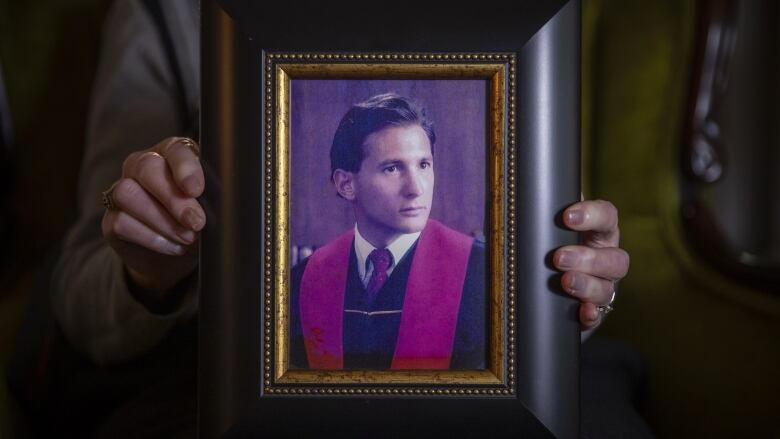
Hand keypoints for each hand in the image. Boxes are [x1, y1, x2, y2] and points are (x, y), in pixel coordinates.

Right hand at [101, 137, 204, 305]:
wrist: (180, 253)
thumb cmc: (201, 220)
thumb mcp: (214, 207)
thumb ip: (215, 197)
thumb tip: (221, 204)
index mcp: (173, 154)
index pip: (175, 149)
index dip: (185, 167)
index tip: (197, 190)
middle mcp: (143, 165)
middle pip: (147, 167)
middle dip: (173, 198)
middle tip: (196, 221)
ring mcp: (122, 190)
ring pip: (128, 193)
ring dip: (162, 220)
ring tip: (188, 238)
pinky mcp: (111, 219)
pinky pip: (121, 222)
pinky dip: (151, 238)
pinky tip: (174, 246)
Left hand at [553, 200, 628, 328]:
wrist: (541, 289)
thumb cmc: (545, 248)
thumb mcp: (547, 230)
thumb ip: (542, 216)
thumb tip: (518, 197)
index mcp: (598, 233)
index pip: (607, 217)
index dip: (593, 215)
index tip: (567, 216)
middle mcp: (606, 260)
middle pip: (616, 258)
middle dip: (588, 258)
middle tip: (559, 257)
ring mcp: (603, 288)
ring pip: (608, 288)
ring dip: (588, 285)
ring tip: (565, 282)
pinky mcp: (594, 314)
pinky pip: (599, 316)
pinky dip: (592, 314)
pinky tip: (582, 312)